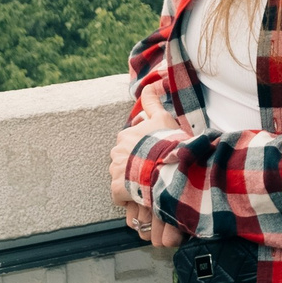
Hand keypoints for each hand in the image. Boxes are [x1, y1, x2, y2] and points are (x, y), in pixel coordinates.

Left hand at [113, 81, 190, 248]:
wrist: (167, 166)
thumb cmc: (166, 142)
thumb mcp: (162, 118)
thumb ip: (153, 102)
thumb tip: (149, 85)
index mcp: (125, 136)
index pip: (128, 143)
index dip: (141, 150)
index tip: (153, 154)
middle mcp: (116, 152)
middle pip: (123, 161)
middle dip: (134, 166)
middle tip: (152, 171)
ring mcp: (115, 171)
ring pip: (121, 177)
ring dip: (133, 181)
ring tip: (149, 185)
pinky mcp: (116, 189)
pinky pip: (120, 195)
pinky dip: (129, 197)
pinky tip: (141, 196)